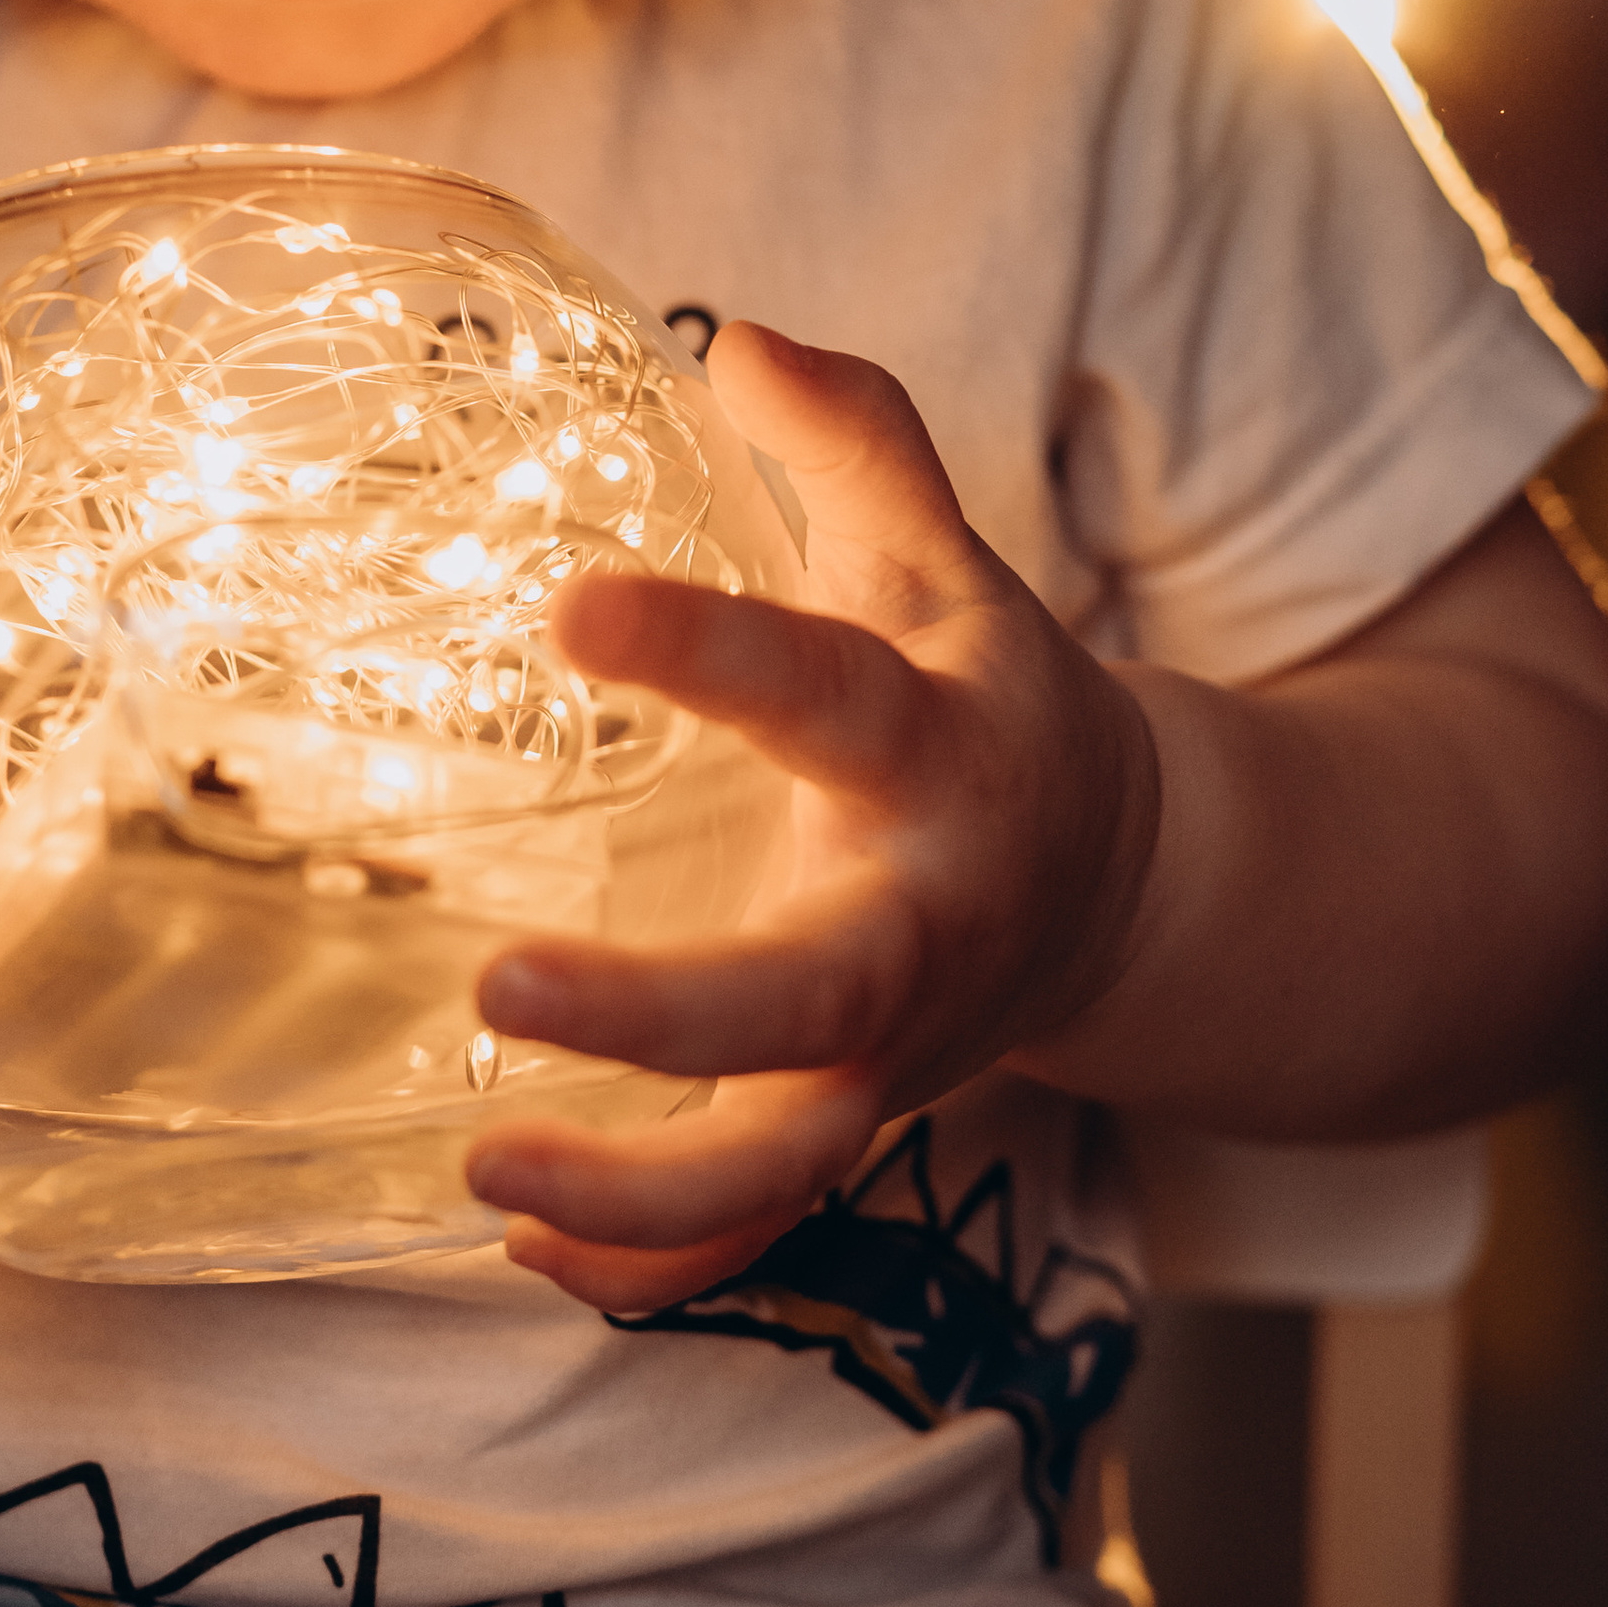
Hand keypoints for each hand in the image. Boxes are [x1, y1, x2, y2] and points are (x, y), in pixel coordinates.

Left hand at [463, 322, 1160, 1311]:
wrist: (1121, 879)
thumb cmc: (980, 691)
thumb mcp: (943, 553)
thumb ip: (856, 439)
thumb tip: (735, 340)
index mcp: (939, 754)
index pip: (823, 691)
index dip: (706, 650)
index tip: (570, 609)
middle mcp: (923, 922)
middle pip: (812, 999)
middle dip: (666, 1015)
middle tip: (504, 984)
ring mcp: (890, 1054)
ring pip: (784, 1163)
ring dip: (639, 1189)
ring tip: (487, 1166)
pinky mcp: (851, 1130)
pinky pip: (757, 1233)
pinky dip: (653, 1267)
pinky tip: (525, 1250)